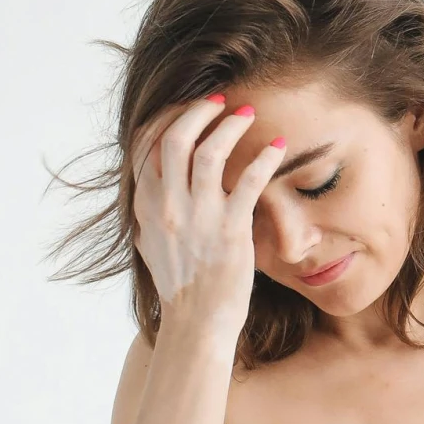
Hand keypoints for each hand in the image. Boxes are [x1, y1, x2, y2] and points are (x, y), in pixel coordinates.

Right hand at [128, 94, 285, 335]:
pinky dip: (265, 159)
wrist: (196, 321)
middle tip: (218, 101)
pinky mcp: (230, 230)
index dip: (166, 117)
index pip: (146, 144)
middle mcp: (167, 206)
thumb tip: (150, 186)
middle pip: (176, 138)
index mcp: (146, 205)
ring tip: (246, 115)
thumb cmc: (179, 284)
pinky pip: (248, 182)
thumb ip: (149, 211)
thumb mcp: (149, 243)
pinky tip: (278, 147)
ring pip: (209, 152)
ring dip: (229, 127)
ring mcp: (198, 217)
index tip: (187, 107)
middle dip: (198, 111)